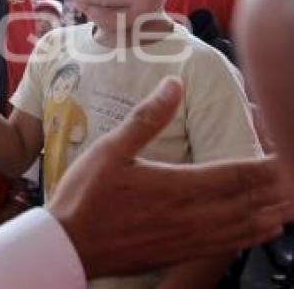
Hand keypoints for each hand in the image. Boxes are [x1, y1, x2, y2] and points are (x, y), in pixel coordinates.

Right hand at [48, 77, 293, 279]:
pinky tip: (261, 231)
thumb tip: (173, 85)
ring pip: (244, 227)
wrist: (67, 245)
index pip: (236, 174)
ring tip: (290, 203)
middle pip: (249, 202)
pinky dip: (251, 236)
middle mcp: (190, 215)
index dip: (267, 165)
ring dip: (271, 213)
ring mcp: (187, 238)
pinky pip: (227, 246)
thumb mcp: (110, 149)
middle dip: (277, 189)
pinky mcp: (179, 254)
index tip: (285, 153)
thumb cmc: (85, 196)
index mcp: (177, 185)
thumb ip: (146, 118)